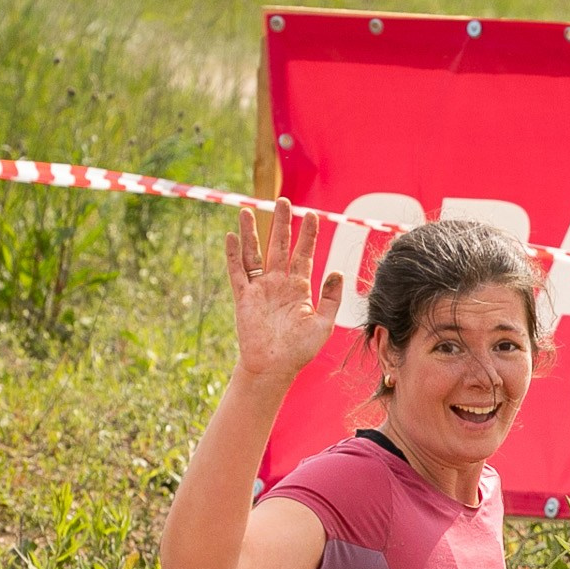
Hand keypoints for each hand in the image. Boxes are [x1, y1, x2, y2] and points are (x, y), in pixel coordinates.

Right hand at [226, 197, 345, 381]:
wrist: (275, 367)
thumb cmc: (300, 350)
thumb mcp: (323, 324)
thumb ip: (331, 298)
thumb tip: (337, 271)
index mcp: (299, 288)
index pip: (304, 254)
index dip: (308, 235)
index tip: (313, 215)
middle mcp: (279, 283)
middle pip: (280, 246)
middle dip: (282, 223)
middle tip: (283, 200)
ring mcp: (260, 288)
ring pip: (255, 253)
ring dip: (252, 232)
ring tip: (249, 210)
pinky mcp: (244, 297)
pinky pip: (237, 271)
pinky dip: (234, 254)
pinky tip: (232, 236)